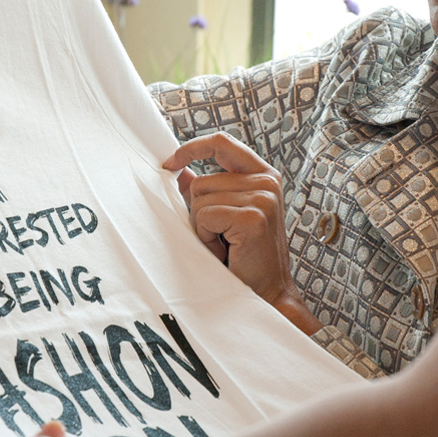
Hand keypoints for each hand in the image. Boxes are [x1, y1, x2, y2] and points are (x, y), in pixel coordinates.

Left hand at [163, 133, 322, 335]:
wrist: (267, 293)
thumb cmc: (245, 257)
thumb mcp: (225, 216)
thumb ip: (207, 190)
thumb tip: (178, 171)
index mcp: (264, 175)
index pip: (222, 142)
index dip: (191, 149)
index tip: (170, 164)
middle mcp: (267, 181)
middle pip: (202, 179)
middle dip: (199, 210)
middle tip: (220, 236)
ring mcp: (263, 198)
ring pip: (200, 198)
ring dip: (203, 226)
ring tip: (225, 244)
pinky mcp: (253, 217)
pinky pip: (204, 216)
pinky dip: (206, 236)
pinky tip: (226, 250)